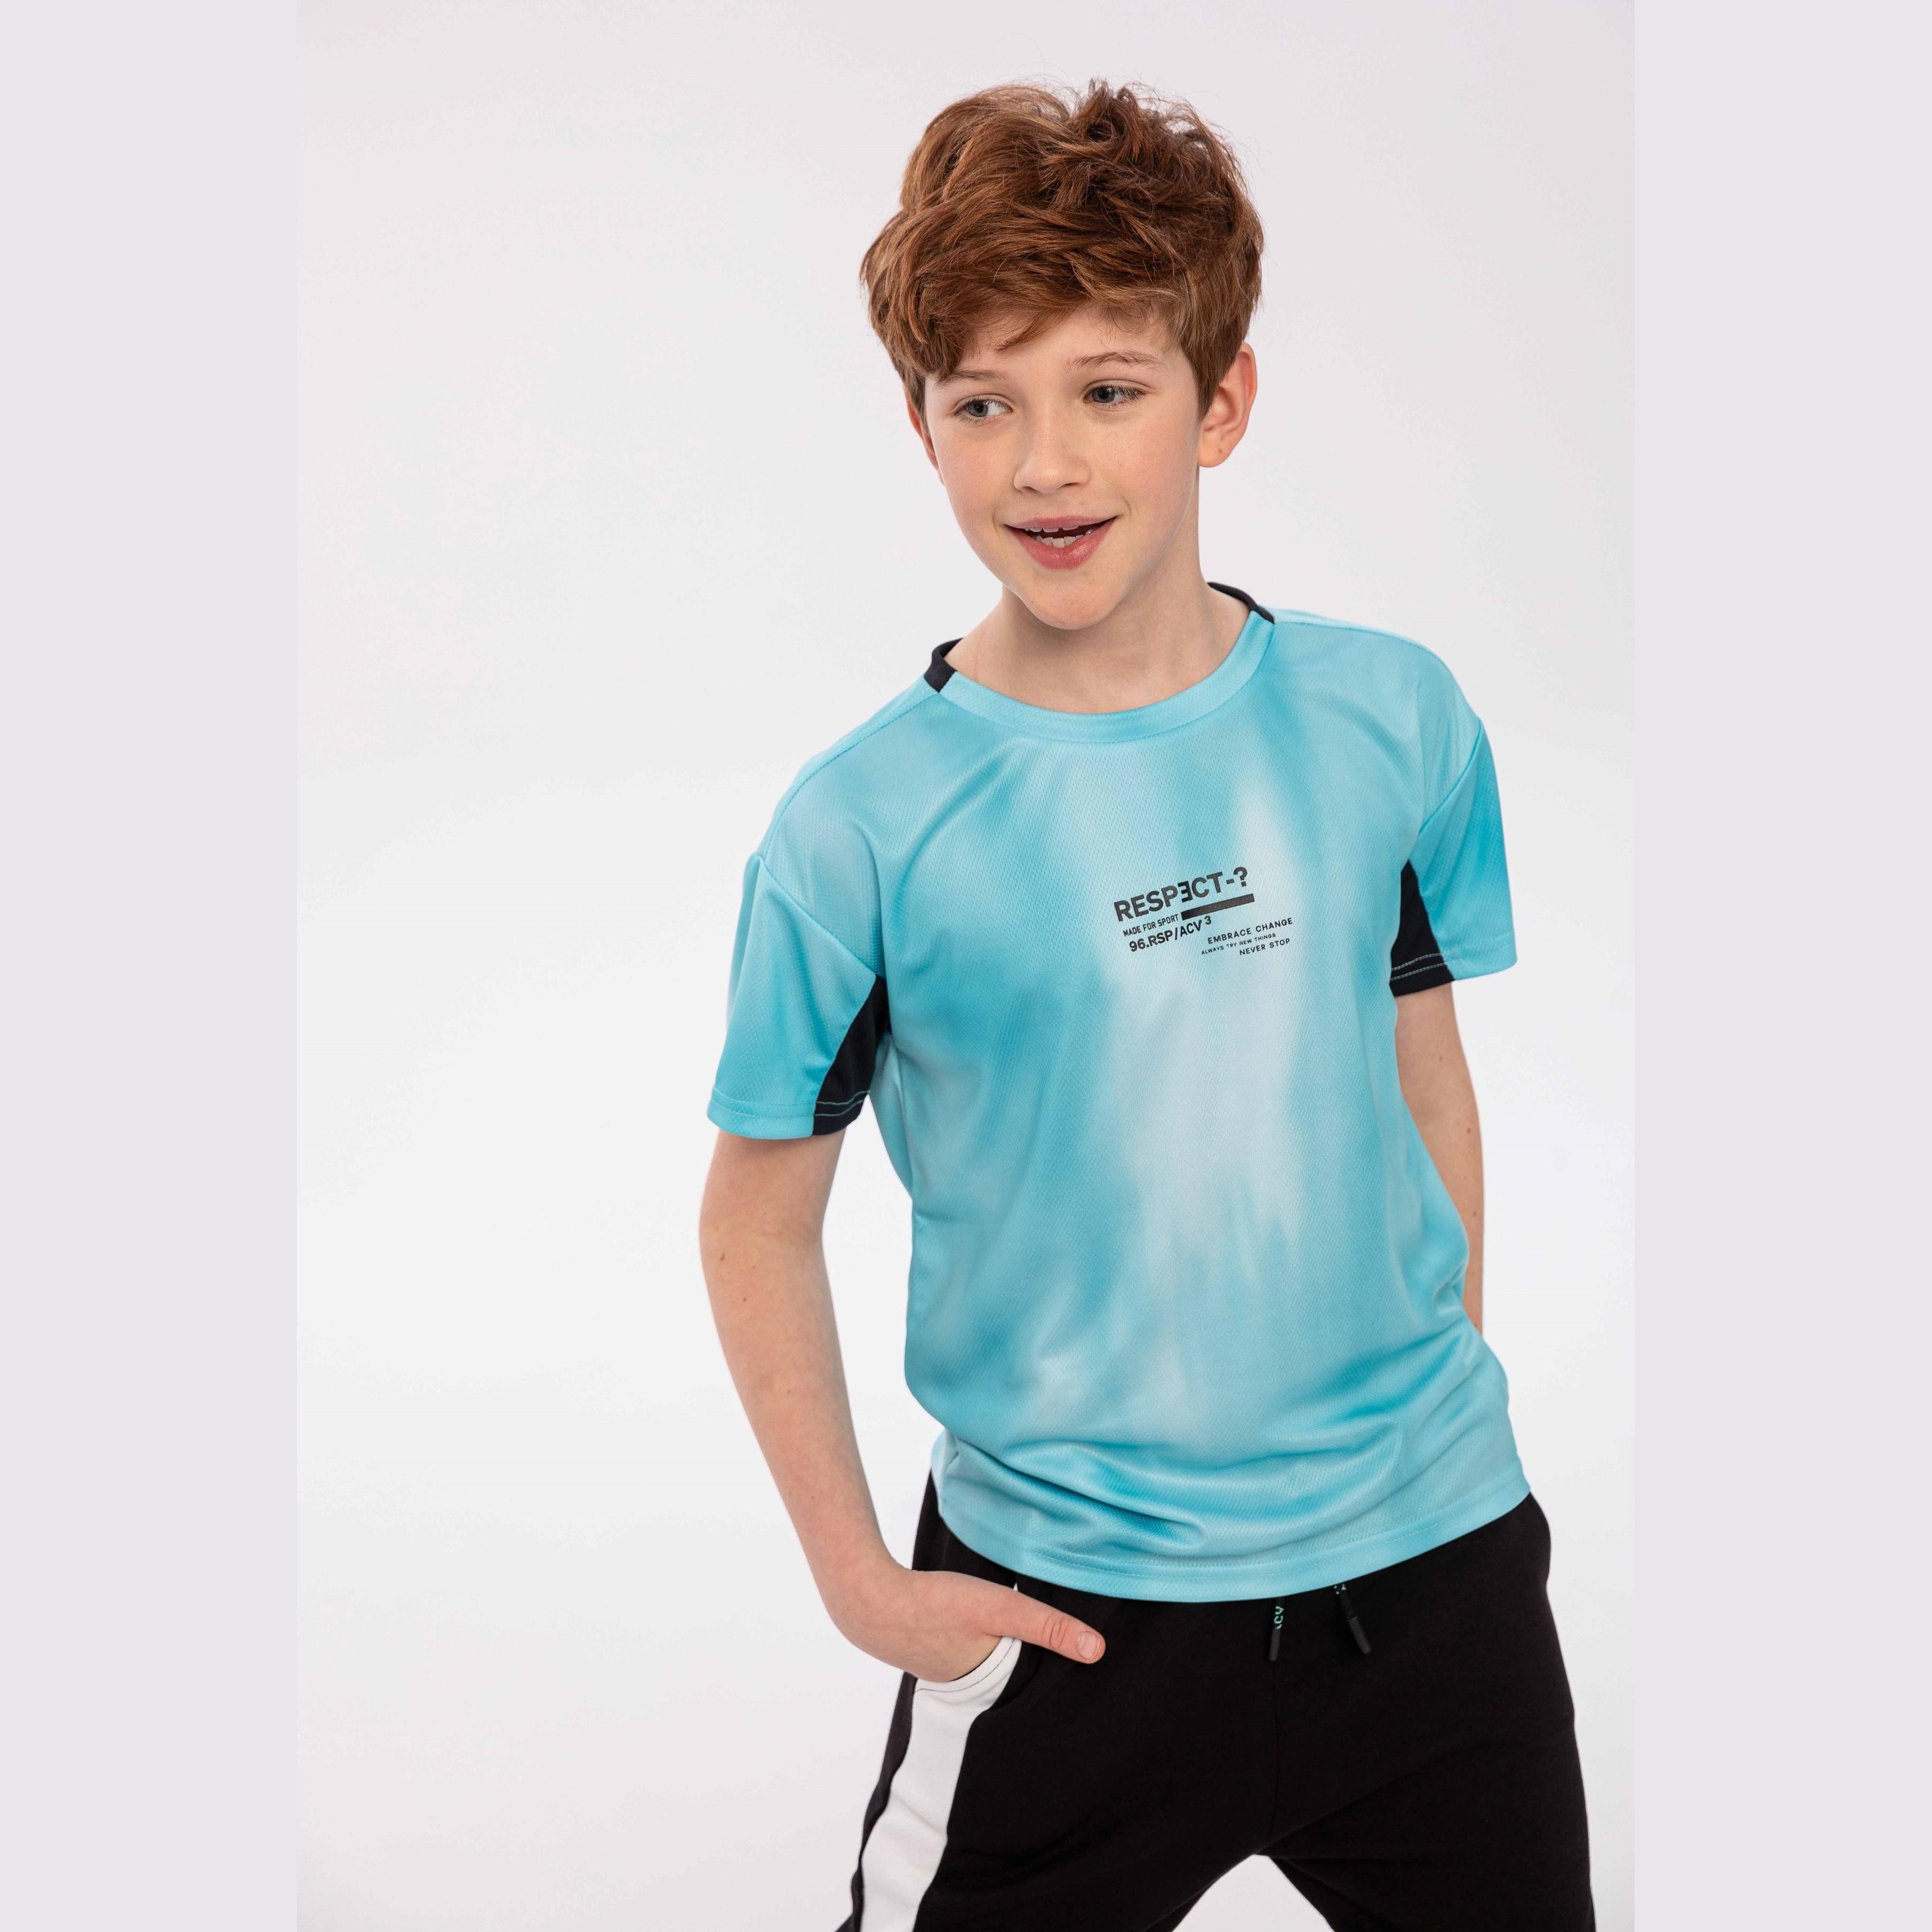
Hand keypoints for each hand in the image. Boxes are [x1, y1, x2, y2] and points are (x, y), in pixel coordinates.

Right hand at [833, 1559, 1105, 1682]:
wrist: (870, 1602)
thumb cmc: (937, 1605)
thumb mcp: (999, 1608)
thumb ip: (1047, 1626)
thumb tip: (1099, 1651)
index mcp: (997, 1688)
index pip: (1043, 1687)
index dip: (1065, 1675)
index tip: (1095, 1673)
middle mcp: (977, 1693)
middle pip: (1022, 1680)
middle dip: (1042, 1670)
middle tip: (1075, 1658)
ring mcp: (954, 1677)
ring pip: (998, 1669)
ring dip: (1012, 1655)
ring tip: (1037, 1643)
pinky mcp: (938, 1658)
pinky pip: (975, 1657)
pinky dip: (986, 1647)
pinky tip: (989, 1632)